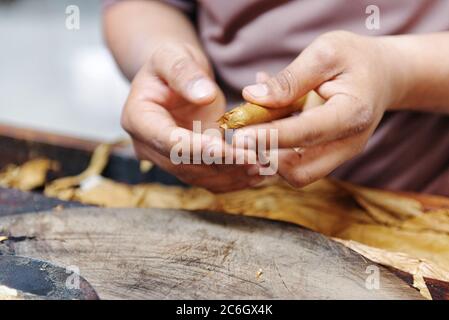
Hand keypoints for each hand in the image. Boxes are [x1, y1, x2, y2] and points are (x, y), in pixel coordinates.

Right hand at [122, 42, 261, 191]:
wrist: (174, 77)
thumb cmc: (170, 62)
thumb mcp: (172, 55)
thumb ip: (184, 72)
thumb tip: (204, 95)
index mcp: (138, 119)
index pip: (167, 140)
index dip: (195, 147)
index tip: (222, 148)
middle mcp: (149, 146)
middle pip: (185, 164)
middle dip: (221, 164)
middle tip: (254, 159)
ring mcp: (168, 159)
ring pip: (200, 176)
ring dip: (232, 175)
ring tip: (262, 167)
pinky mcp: (188, 164)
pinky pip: (210, 178)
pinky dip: (234, 177)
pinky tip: (258, 173)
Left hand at [238, 31, 404, 187]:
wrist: (382, 75)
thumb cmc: (355, 59)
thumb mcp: (325, 53)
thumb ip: (289, 79)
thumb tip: (252, 97)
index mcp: (352, 114)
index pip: (306, 133)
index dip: (271, 137)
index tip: (240, 136)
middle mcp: (348, 144)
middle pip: (300, 172)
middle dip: (266, 157)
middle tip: (239, 135)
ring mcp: (338, 155)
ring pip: (295, 173)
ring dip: (267, 154)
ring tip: (250, 124)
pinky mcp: (326, 156)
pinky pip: (294, 161)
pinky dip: (274, 147)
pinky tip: (262, 120)